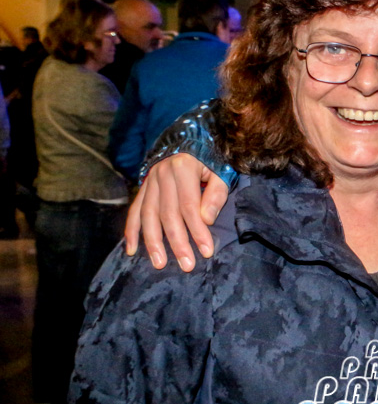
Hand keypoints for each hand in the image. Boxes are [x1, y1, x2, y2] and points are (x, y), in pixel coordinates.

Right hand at [124, 154, 228, 271]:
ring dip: (153, 242)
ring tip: (159, 263)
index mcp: (183, 168)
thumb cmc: (210, 159)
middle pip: (168, 214)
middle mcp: (162, 174)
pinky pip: (134, 210)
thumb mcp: (220, 171)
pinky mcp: (143, 186)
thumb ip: (216, 194)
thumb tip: (207, 220)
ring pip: (148, 215)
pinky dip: (131, 231)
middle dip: (177, 242)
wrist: (190, 138)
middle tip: (186, 265)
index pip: (190, 207)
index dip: (198, 231)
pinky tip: (131, 250)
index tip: (206, 252)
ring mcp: (150, 180)